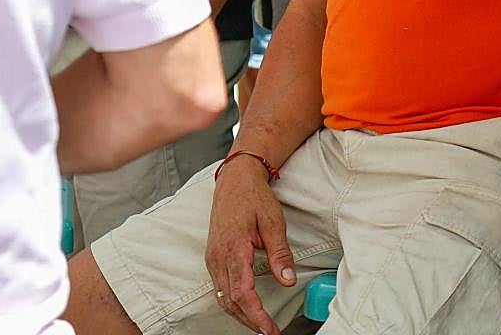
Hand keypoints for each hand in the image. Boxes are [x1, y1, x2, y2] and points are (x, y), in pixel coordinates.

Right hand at [204, 158, 295, 334]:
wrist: (235, 180)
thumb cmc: (254, 197)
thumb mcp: (273, 223)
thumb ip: (280, 254)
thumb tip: (288, 280)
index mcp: (234, 249)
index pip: (242, 293)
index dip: (256, 315)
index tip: (269, 329)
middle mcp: (218, 257)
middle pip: (230, 301)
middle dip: (249, 321)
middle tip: (268, 331)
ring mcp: (212, 257)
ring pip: (221, 297)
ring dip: (239, 314)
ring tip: (259, 323)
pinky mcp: (212, 256)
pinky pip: (218, 287)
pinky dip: (231, 301)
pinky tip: (244, 305)